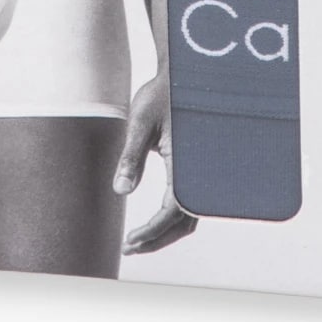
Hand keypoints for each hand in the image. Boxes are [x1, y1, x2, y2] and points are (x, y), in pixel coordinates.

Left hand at [113, 71, 198, 254]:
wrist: (181, 74)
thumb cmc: (159, 94)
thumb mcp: (139, 121)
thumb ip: (131, 156)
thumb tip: (120, 191)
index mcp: (185, 160)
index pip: (173, 210)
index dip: (152, 231)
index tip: (130, 241)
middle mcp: (198, 169)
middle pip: (185, 221)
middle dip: (157, 239)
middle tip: (129, 247)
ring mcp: (201, 170)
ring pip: (190, 215)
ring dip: (165, 232)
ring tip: (137, 241)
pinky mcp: (197, 168)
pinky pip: (190, 202)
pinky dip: (174, 218)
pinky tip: (154, 222)